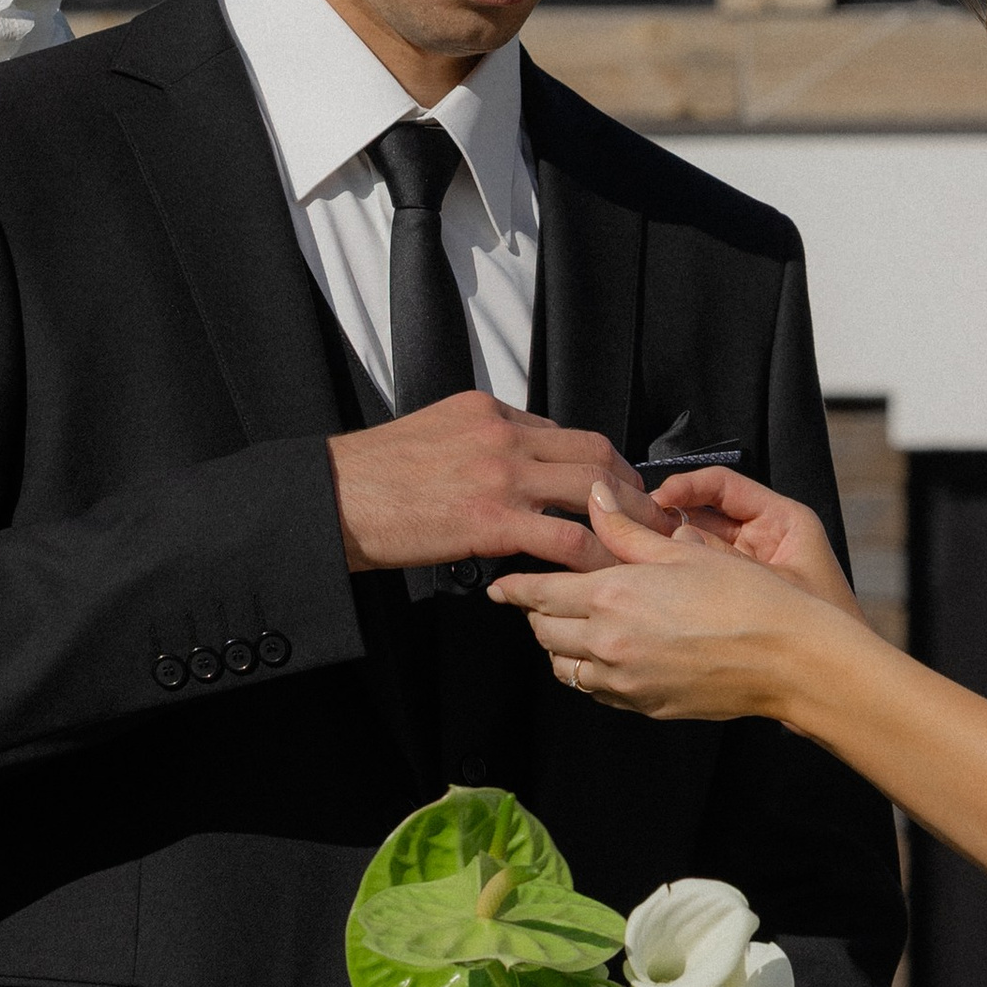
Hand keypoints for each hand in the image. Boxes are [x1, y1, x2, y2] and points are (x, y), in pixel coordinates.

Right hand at [327, 395, 665, 573]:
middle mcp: (504, 433)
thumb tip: (508, 463)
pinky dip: (591, 558)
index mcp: (489, 410)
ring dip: (625, 521)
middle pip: (593, 453)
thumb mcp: (431, 432)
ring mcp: (501, 474)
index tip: (614, 488)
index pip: (562, 433)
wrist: (334, 497)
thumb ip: (476, 441)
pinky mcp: (492, 519)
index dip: (596, 463)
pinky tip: (601, 576)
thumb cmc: (372, 475)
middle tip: (652, 514)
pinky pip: (565, 539)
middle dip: (630, 485)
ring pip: (591, 490)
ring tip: (643, 548)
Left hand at [490, 488, 842, 717]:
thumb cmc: (745, 600)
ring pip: (564, 667)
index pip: (539, 594)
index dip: (514, 588)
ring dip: (560, 646)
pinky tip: (608, 653)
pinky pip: (596, 690)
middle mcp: (609, 644)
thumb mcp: (684, 553)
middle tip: (540, 599)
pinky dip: (589, 671)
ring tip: (573, 627)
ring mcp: (624, 681)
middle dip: (535, 614)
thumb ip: (627, 531)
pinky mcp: (644, 706)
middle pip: (543, 632)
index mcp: (613, 597)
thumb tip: (596, 500)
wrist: (787, 660)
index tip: (500, 586)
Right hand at [650, 468, 861, 617]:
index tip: (660, 497)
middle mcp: (762, 539)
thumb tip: (672, 536)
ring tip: (633, 551)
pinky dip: (674, 576)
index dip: (689, 487)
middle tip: (632, 522)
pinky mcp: (733, 597)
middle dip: (667, 516)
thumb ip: (720, 557)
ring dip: (665, 548)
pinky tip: (650, 580)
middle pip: (702, 514)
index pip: (724, 486)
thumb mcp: (770, 578)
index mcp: (781, 520)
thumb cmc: (826, 621)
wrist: (839, 678)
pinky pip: (697, 577)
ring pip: (693, 546)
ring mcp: (745, 569)